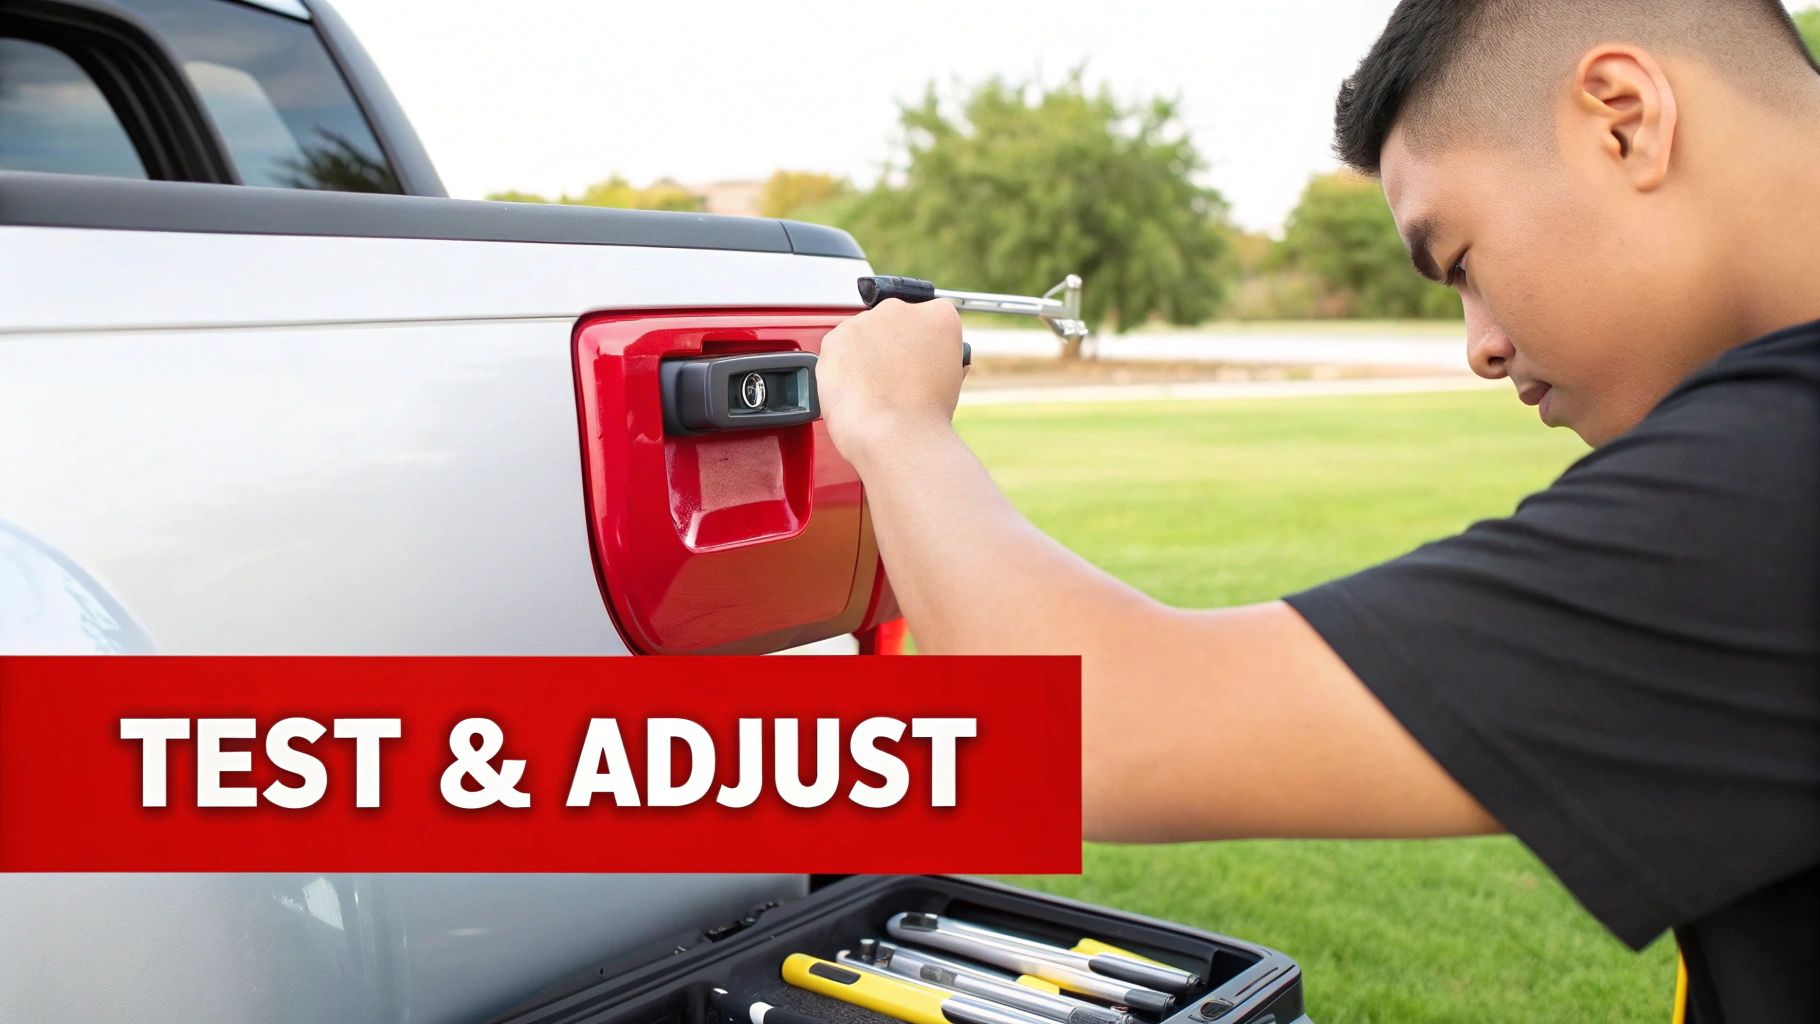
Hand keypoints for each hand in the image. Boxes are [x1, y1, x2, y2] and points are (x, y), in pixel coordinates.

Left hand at [817, 298, 966, 466]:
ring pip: (862, 333)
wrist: (895, 434)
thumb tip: (931, 360)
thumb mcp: (951, 379)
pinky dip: (841, 366)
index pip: (927, 318)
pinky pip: (837, 347)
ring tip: (873, 388)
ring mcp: (866, 321)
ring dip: (864, 354)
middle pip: (892, 320)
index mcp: (939, 316)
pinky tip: (856, 388)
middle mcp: (901, 309)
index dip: (920, 344)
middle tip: (893, 378)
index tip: (916, 361)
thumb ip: (937, 356)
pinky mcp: (836, 337)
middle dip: (890, 345)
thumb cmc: (925, 416)